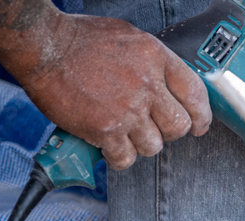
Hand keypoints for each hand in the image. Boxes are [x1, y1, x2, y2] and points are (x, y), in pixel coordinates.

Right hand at [0, 12, 211, 169]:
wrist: (43, 46)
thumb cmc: (80, 40)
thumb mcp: (130, 39)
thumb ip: (154, 63)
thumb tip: (170, 86)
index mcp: (156, 58)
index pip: (196, 95)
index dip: (201, 116)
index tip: (199, 126)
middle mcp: (147, 85)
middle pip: (179, 127)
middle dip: (169, 132)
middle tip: (152, 128)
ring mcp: (127, 109)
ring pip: (154, 146)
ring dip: (140, 144)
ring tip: (123, 132)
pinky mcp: (106, 130)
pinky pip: (126, 158)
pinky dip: (118, 157)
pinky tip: (109, 146)